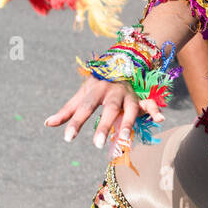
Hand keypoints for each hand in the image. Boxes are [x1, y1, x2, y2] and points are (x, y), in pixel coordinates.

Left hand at [45, 77, 163, 147]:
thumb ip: (68, 110)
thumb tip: (47, 123)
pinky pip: (151, 104)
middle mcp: (114, 92)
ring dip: (128, 125)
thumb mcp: (83, 94)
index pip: (84, 107)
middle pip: (109, 109)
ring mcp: (129, 95)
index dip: (76, 122)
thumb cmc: (99, 85)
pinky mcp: (142, 99)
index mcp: (96, 89)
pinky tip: (160, 119)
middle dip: (104, 125)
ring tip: (123, 143)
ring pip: (130, 110)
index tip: (68, 138)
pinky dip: (156, 111)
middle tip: (97, 144)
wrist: (124, 63)